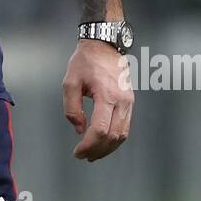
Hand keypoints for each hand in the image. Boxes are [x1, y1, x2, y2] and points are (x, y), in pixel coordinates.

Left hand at [62, 39, 133, 160]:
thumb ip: (72, 109)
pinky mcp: (130, 101)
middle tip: (83, 156)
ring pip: (122, 135)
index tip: (77, 152)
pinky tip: (103, 142)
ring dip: (108, 148)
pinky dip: (115, 139)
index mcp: (106, 95)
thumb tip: (79, 130)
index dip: (89, 145)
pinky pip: (125, 126)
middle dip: (98, 150)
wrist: (105, 44)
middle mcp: (122, 100)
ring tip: (93, 154)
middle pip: (113, 136)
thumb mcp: (70, 82)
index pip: (100, 129)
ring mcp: (129, 101)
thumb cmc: (85, 61)